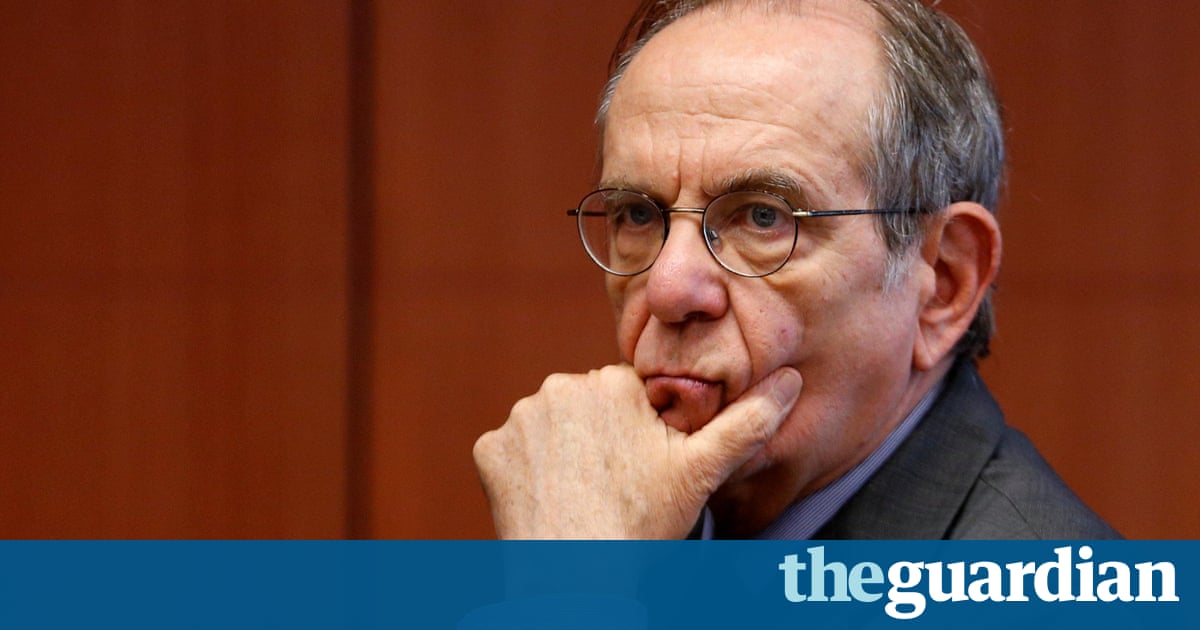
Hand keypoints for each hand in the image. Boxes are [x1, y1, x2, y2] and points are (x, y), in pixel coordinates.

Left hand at [473, 364, 802, 538]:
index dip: (640, 431)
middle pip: (588, 405)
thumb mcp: (702, 471)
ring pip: (552, 425)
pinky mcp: (489, 449)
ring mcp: (517, 419)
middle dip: (601, 435)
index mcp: (610, 382)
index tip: (642, 467)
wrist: (575, 582)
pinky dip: (528, 471)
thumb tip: (791, 379)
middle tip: (615, 484)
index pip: (630, 395)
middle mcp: (557, 387)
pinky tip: (550, 499)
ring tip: (584, 493)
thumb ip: (748, 420)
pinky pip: (514, 450)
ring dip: (564, 450)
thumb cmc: (641, 525)